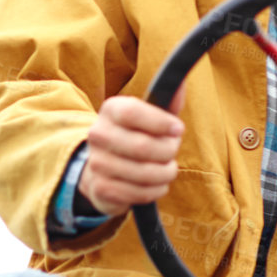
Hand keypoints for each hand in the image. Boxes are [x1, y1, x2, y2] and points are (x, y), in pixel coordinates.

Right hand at [80, 93, 184, 219]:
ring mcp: (97, 163)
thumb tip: (179, 84)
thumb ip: (167, 101)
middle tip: (172, 150)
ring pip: (145, 173)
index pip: (133, 112)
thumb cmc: (136, 136)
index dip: (160, 122)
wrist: (103, 167)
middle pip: (142, 146)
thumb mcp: (151, 116)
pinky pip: (141, 192)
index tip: (178, 129)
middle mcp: (98, 134)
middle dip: (168, 151)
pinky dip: (157, 189)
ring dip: (166, 173)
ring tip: (167, 168)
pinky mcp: (102, 189)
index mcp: (110, 110)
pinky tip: (156, 183)